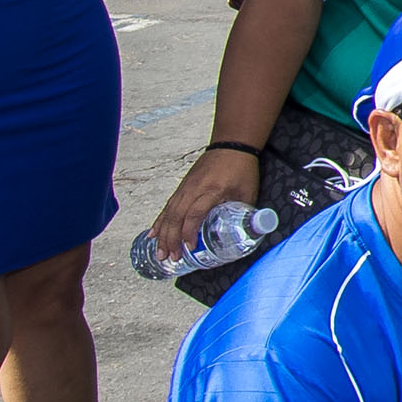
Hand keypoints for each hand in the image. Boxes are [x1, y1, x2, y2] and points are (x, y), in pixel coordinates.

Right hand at [150, 145, 261, 265]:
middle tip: (171, 257)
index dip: (190, 232)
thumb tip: (247, 235)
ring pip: (169, 212)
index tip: (190, 247)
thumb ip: (245, 214)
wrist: (232, 145)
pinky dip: (160, 220)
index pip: (195, 213)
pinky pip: (168, 206)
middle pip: (177, 216)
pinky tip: (153, 233)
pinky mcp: (183, 186)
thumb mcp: (248, 193)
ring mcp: (186, 187)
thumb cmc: (242, 168)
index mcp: (212, 190)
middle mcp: (195, 189)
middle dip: (171, 239)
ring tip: (160, 252)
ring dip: (163, 234)